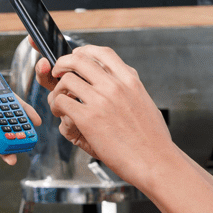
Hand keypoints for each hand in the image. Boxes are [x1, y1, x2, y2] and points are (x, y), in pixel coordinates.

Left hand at [46, 45, 172, 184]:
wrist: (155, 161)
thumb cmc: (152, 139)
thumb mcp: (145, 102)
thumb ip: (131, 87)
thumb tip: (124, 80)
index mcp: (130, 80)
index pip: (103, 53)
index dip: (84, 51)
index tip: (77, 55)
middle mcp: (114, 86)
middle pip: (79, 60)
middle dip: (63, 63)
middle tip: (58, 72)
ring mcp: (100, 100)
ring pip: (66, 80)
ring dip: (58, 89)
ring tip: (60, 100)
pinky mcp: (88, 118)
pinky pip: (61, 101)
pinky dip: (57, 106)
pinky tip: (62, 114)